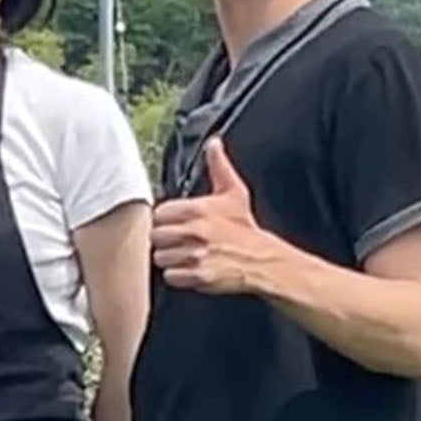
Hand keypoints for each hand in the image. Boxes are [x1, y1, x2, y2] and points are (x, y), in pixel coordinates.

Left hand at [151, 140, 277, 294]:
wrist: (264, 261)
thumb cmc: (245, 229)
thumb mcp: (233, 193)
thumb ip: (218, 166)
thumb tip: (213, 143)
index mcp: (197, 210)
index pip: (159, 213)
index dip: (166, 219)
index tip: (176, 223)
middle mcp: (194, 232)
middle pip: (156, 235)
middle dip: (166, 239)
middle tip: (181, 240)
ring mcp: (195, 255)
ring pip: (160, 256)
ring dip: (170, 258)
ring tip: (186, 255)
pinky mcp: (198, 277)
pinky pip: (170, 276)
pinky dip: (178, 275)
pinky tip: (190, 268)